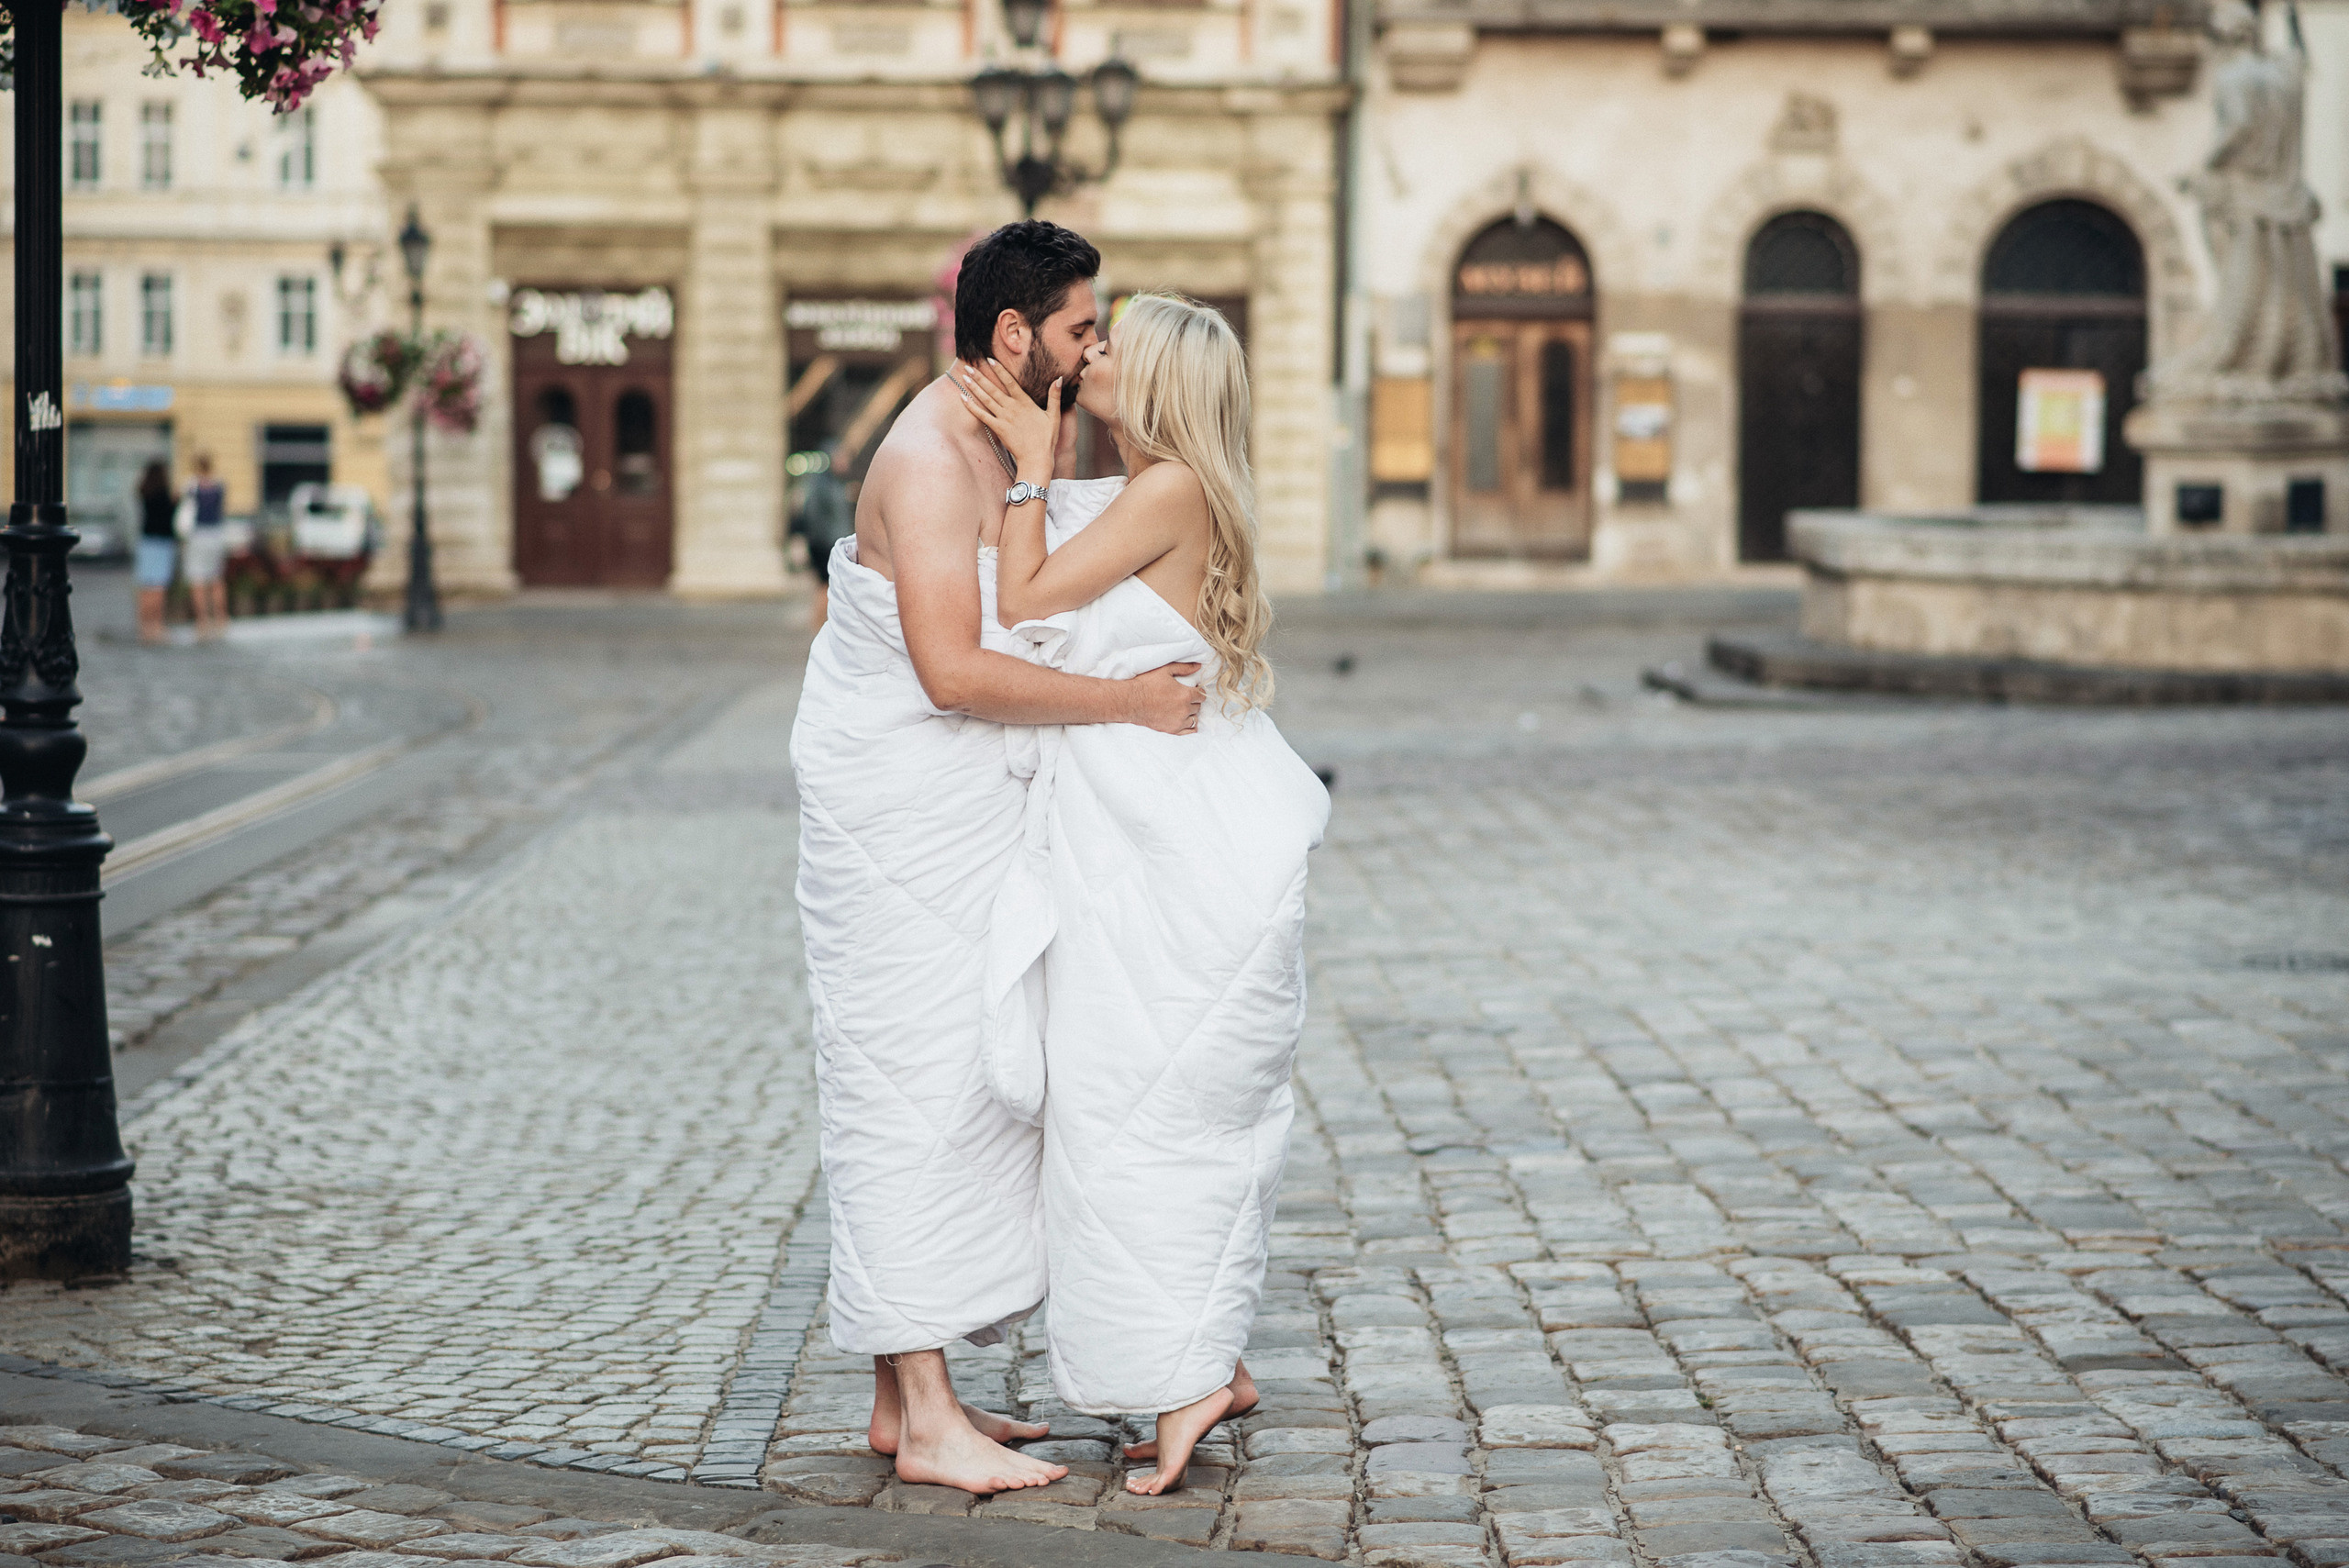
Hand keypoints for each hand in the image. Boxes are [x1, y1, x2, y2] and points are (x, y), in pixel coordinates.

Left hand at [959, 358, 1060, 477]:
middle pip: (993, 388)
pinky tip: (962, 398)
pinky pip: (982, 416)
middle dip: (980, 376)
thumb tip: (1059, 379)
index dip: (999, 370)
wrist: (1036, 458)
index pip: (1010, 382)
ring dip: (974, 387)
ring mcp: (1003, 418)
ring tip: (964, 377)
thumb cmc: (1046, 438)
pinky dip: (971, 407)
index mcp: (1025, 402)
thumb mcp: (1054, 415)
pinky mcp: (998, 429)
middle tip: (968, 365)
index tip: (989, 359)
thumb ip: (1055, 396)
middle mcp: (1012, 408)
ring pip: (986, 399)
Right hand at [1125, 663, 1204, 734]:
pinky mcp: (1172, 730)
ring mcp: (1178, 721)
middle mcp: (1184, 709)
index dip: (1198, 691)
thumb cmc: (1146, 684)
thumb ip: (1183, 668)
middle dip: (1194, 701)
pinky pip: (1189, 730)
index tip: (1194, 689)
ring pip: (1194, 718)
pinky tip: (1186, 720)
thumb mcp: (1165, 670)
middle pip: (1198, 707)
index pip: (1201, 695)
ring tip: (1184, 708)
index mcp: (1186, 695)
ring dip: (1191, 713)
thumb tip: (1198, 666)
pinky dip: (1190, 725)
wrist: (1131, 701)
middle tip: (1186, 697)